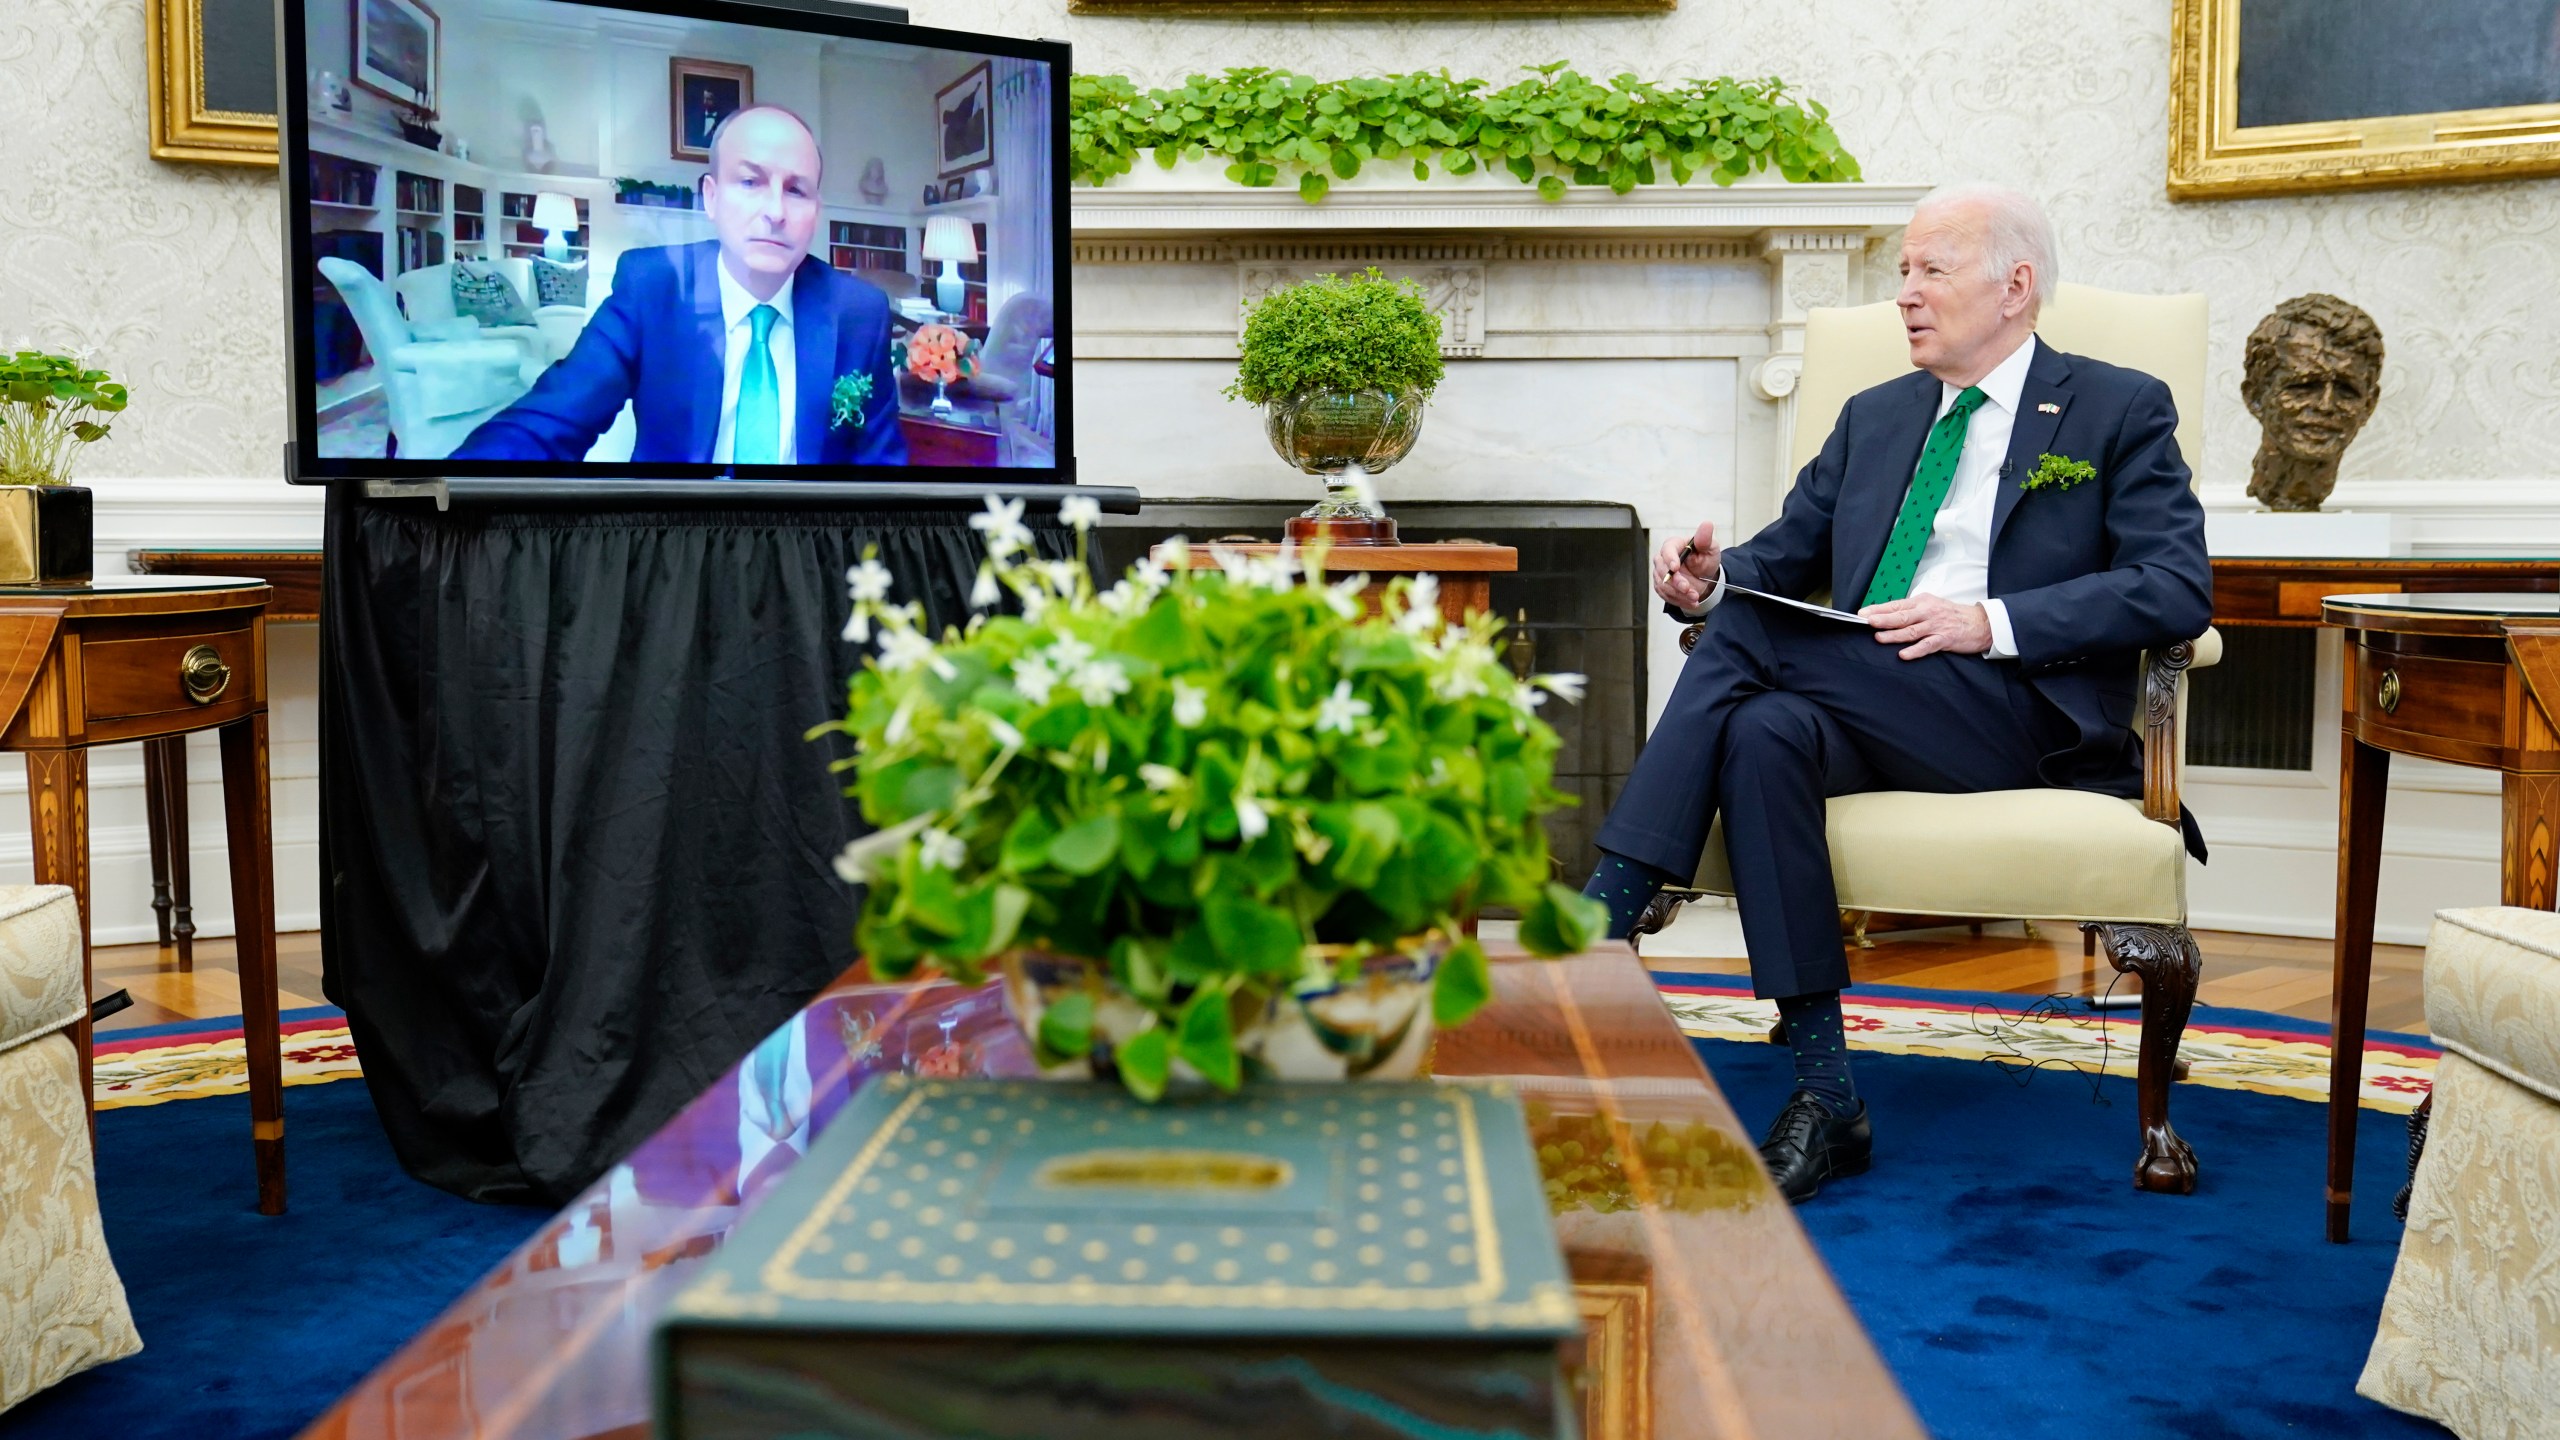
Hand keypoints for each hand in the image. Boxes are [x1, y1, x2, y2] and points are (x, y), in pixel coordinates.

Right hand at [1652, 521, 1719, 612]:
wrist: (1705, 576)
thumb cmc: (1705, 558)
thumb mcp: (1710, 547)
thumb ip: (1705, 538)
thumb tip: (1707, 524)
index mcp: (1673, 545)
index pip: (1667, 550)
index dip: (1670, 559)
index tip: (1675, 568)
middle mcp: (1663, 559)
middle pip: (1662, 570)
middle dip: (1676, 582)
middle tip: (1689, 589)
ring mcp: (1661, 574)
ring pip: (1663, 585)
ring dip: (1679, 594)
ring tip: (1695, 597)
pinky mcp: (1662, 586)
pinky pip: (1666, 596)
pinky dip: (1679, 600)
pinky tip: (1690, 602)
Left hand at [1860, 593, 1991, 659]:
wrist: (1980, 623)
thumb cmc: (1951, 615)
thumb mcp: (1930, 606)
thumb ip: (1911, 610)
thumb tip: (1885, 615)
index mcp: (1922, 602)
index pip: (1896, 604)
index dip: (1879, 609)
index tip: (1863, 613)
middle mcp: (1927, 612)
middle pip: (1902, 615)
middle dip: (1883, 618)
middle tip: (1867, 621)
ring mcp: (1936, 625)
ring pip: (1912, 631)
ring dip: (1895, 634)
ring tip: (1879, 637)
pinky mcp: (1945, 639)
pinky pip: (1927, 645)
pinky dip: (1915, 650)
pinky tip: (1904, 654)